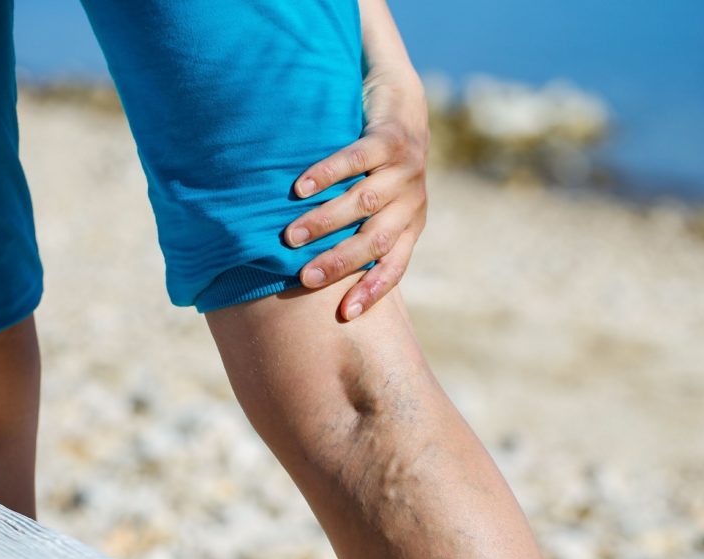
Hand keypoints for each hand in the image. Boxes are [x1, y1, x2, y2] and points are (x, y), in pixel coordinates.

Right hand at [284, 67, 429, 320]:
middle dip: (340, 262)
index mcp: (410, 224)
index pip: (393, 266)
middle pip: (375, 240)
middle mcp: (411, 201)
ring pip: (363, 202)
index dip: (371, 290)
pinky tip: (300, 188)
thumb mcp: (382, 201)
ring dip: (325, 222)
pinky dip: (327, 174)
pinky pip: (357, 159)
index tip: (344, 314)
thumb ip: (360, 230)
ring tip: (291, 236)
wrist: (402, 99)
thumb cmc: (380, 162)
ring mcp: (405, 169)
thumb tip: (316, 274)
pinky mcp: (392, 138)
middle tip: (305, 278)